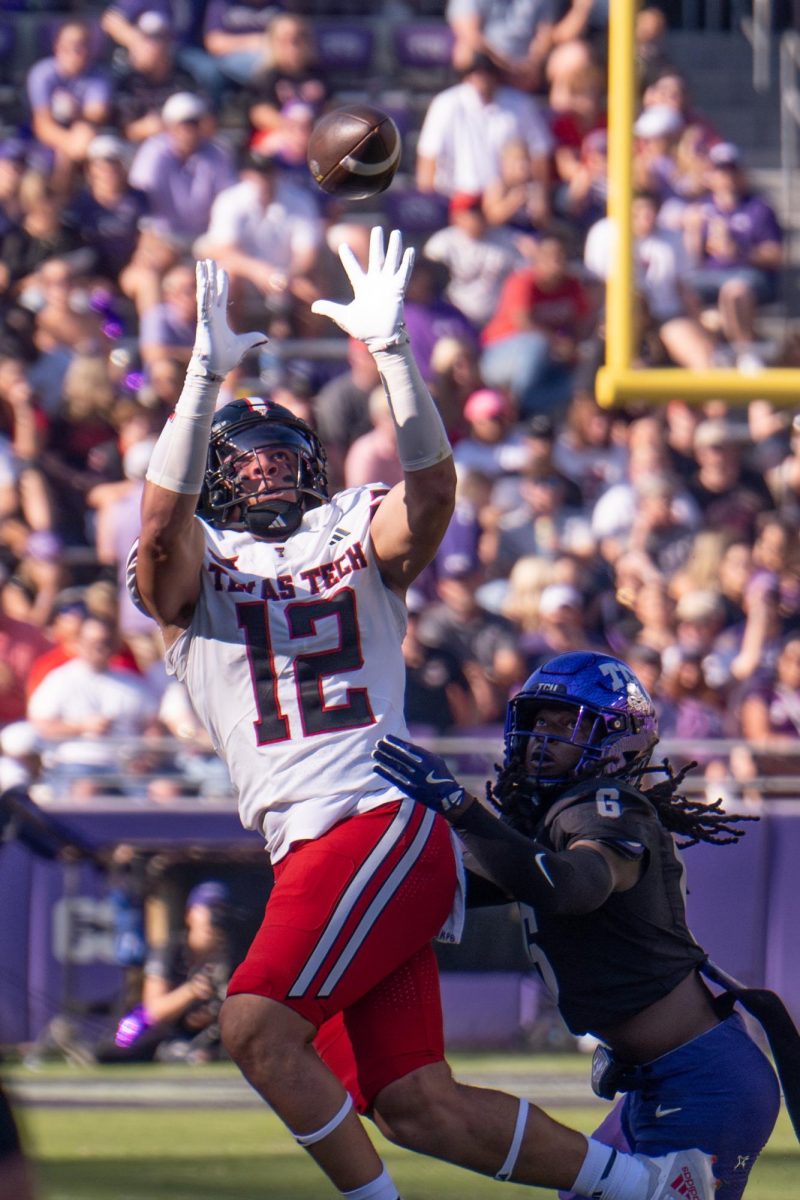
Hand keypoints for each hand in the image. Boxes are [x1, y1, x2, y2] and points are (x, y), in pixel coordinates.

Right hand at [192, 259, 267, 376]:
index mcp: (219, 320)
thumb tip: (265, 338)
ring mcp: (207, 318)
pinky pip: (204, 303)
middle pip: (210, 291)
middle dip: (209, 275)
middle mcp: (211, 316)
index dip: (221, 284)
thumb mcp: (243, 346)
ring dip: (204, 278)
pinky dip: (204, 291)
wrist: (215, 369)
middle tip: (208, 260)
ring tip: (203, 263)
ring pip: (205, 293)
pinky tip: (204, 280)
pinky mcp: (205, 322)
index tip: (221, 271)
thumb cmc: (224, 359)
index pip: (220, 297)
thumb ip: (252, 339)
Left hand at [311, 227, 413, 349]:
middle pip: (376, 258)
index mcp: (362, 287)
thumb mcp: (344, 317)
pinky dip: (407, 262)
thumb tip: (313, 307)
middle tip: (377, 229)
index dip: (348, 257)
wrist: (381, 338)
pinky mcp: (398, 290)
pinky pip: (404, 273)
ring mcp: (388, 285)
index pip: (354, 268)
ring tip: (396, 232)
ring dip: (394, 247)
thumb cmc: (364, 329)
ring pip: (391, 261)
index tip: (342, 245)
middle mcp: (376, 283)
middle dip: (376, 244)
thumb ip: (330, 309)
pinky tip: (409, 250)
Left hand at [372, 734, 468, 816]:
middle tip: (377, 743)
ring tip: (374, 753)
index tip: (386, 737)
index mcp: (429, 759)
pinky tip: (376, 767)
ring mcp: (416, 779)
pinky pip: (395, 779)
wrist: (448, 797)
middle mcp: (422, 768)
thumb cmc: (441, 776)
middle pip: (401, 756)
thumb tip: (406, 747)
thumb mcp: (436, 761)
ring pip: (397, 766)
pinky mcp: (411, 789)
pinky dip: (385, 773)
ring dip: (384, 759)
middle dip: (388, 749)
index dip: (397, 742)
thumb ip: (422, 754)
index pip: (410, 748)